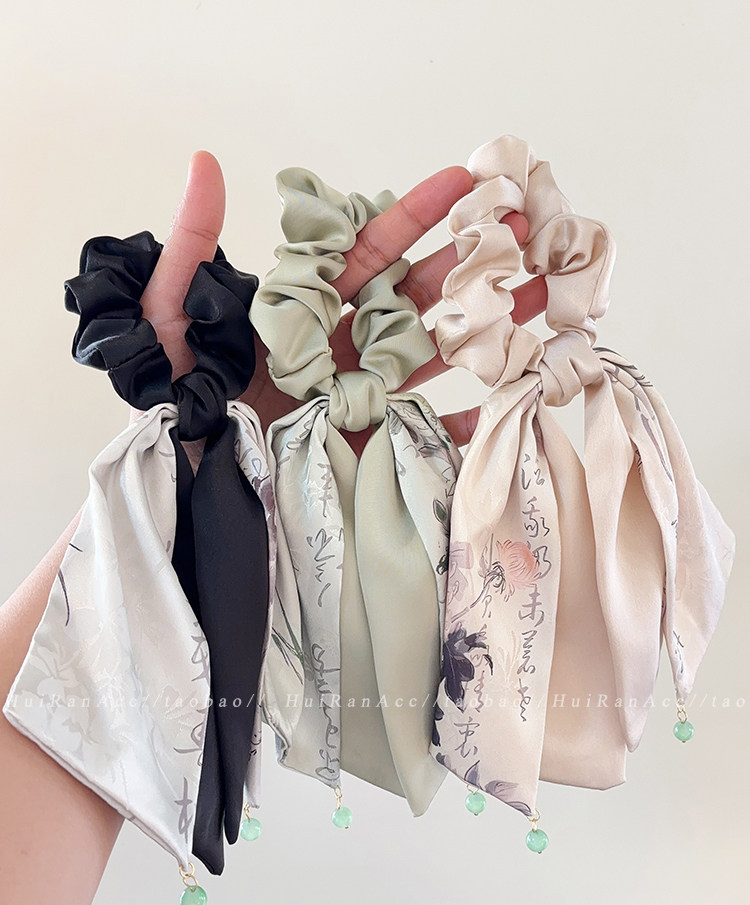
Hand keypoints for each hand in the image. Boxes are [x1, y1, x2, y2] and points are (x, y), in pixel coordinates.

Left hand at [140, 152, 548, 452]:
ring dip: (486, 330)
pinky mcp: (361, 446)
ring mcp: (354, 397)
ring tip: (545, 301)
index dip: (415, 216)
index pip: (367, 252)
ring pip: (431, 356)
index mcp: (302, 308)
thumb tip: (208, 164)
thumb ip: (192, 248)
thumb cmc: (164, 399)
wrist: (171, 480)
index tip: (465, 180)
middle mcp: (337, 347)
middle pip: (416, 299)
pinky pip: (419, 435)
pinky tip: (502, 410)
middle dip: (473, 266)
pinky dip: (461, 427)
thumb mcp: (166, 315)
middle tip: (529, 234)